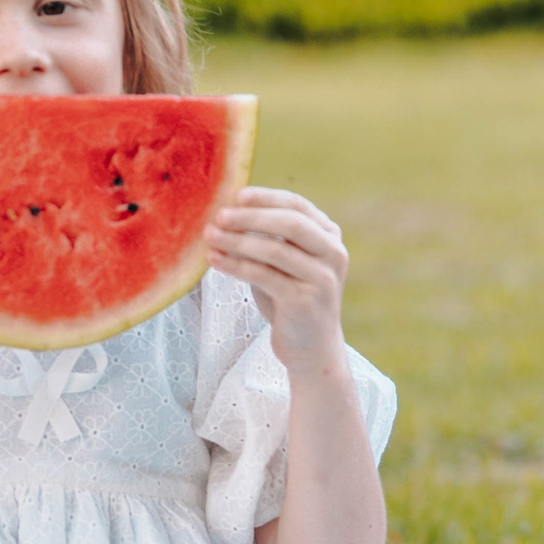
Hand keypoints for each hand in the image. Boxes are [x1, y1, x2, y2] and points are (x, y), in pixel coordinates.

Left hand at [206, 188, 348, 364]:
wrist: (311, 348)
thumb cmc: (291, 299)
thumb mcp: (285, 263)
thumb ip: (269, 238)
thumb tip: (227, 211)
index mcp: (330, 237)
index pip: (298, 206)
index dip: (266, 197)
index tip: (236, 195)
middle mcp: (333, 254)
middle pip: (291, 223)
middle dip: (251, 217)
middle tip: (219, 216)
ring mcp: (323, 278)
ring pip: (275, 250)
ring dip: (238, 241)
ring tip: (210, 237)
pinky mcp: (306, 301)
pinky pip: (264, 276)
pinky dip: (236, 266)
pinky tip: (214, 260)